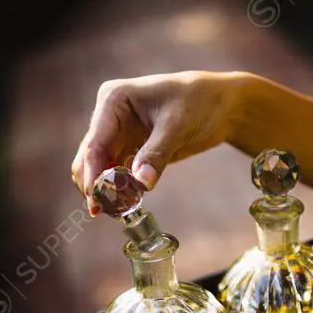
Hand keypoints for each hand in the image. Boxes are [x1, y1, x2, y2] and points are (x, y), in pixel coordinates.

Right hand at [70, 71, 242, 212]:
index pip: (95, 143)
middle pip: (90, 158)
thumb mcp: (178, 126)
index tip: (97, 200)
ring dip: (104, 190)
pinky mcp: (130, 148)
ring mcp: (118, 133)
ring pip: (99, 168)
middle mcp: (109, 116)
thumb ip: (157, 154)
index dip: (93, 174)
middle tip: (105, 212)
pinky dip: (117, 189)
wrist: (222, 104)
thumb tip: (140, 183)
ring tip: (115, 212)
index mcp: (113, 100)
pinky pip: (116, 173)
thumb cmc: (200, 102)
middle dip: (95, 184)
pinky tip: (124, 205)